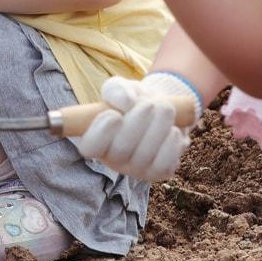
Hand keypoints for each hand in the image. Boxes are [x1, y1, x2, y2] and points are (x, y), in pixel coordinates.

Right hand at [78, 73, 200, 180]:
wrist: (160, 108)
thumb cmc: (133, 99)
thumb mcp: (121, 88)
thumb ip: (117, 90)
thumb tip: (127, 103)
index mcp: (96, 139)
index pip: (89, 147)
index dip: (100, 133)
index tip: (115, 114)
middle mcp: (113, 159)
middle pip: (120, 150)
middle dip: (138, 122)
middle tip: (149, 104)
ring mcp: (136, 169)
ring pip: (145, 155)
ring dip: (159, 126)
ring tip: (165, 108)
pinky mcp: (158, 172)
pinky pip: (164, 163)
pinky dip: (171, 142)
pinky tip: (172, 130)